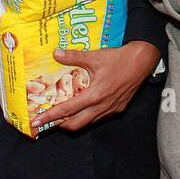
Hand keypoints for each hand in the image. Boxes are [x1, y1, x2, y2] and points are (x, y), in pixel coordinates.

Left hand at [33, 40, 159, 132]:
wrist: (142, 62)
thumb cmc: (119, 59)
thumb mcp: (95, 56)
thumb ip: (74, 56)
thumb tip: (56, 53)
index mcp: (94, 95)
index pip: (67, 110)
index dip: (50, 117)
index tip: (36, 122)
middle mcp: (102, 106)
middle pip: (76, 124)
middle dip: (59, 125)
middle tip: (47, 121)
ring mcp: (110, 110)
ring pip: (87, 123)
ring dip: (73, 121)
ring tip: (61, 116)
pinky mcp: (117, 109)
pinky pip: (98, 118)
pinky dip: (87, 116)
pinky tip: (82, 108)